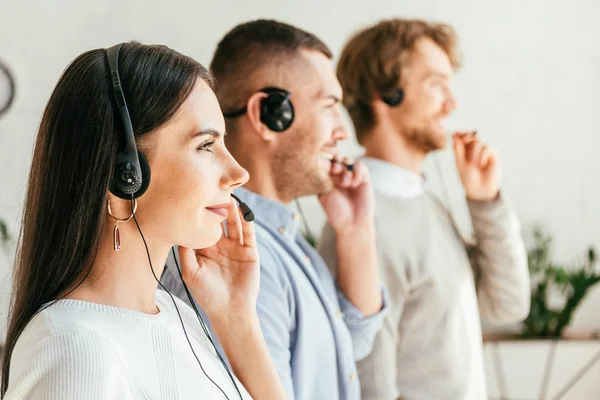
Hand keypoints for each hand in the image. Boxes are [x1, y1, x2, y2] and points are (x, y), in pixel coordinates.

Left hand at [179, 199, 258, 322]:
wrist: (231, 310)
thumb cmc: (207, 294)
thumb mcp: (190, 272)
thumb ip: (185, 252)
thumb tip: (180, 230)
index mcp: (204, 249)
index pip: (202, 225)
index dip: (199, 212)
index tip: (195, 196)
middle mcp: (220, 245)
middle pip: (219, 221)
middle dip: (217, 206)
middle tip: (213, 189)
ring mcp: (236, 247)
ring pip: (234, 223)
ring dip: (232, 210)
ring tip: (229, 196)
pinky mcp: (250, 251)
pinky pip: (249, 233)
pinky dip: (247, 221)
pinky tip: (243, 211)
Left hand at [318, 156, 374, 233]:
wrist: (352, 224)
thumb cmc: (336, 212)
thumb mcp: (324, 193)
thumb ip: (323, 177)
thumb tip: (319, 160)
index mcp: (327, 179)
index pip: (325, 162)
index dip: (324, 159)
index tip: (323, 163)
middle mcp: (339, 176)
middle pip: (336, 157)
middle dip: (335, 161)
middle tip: (335, 171)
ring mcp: (352, 177)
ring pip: (348, 160)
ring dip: (345, 168)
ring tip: (345, 183)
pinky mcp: (364, 179)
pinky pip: (360, 166)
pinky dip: (356, 171)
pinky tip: (354, 184)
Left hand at [453, 132, 500, 200]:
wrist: (480, 190)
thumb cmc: (468, 178)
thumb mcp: (460, 163)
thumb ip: (457, 149)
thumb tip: (454, 135)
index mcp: (464, 151)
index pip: (463, 137)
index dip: (461, 133)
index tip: (456, 133)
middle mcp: (475, 149)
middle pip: (472, 136)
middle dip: (468, 137)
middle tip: (465, 140)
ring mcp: (485, 151)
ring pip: (479, 141)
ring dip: (474, 152)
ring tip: (473, 164)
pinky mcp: (494, 154)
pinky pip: (488, 147)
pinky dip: (483, 155)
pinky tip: (480, 164)